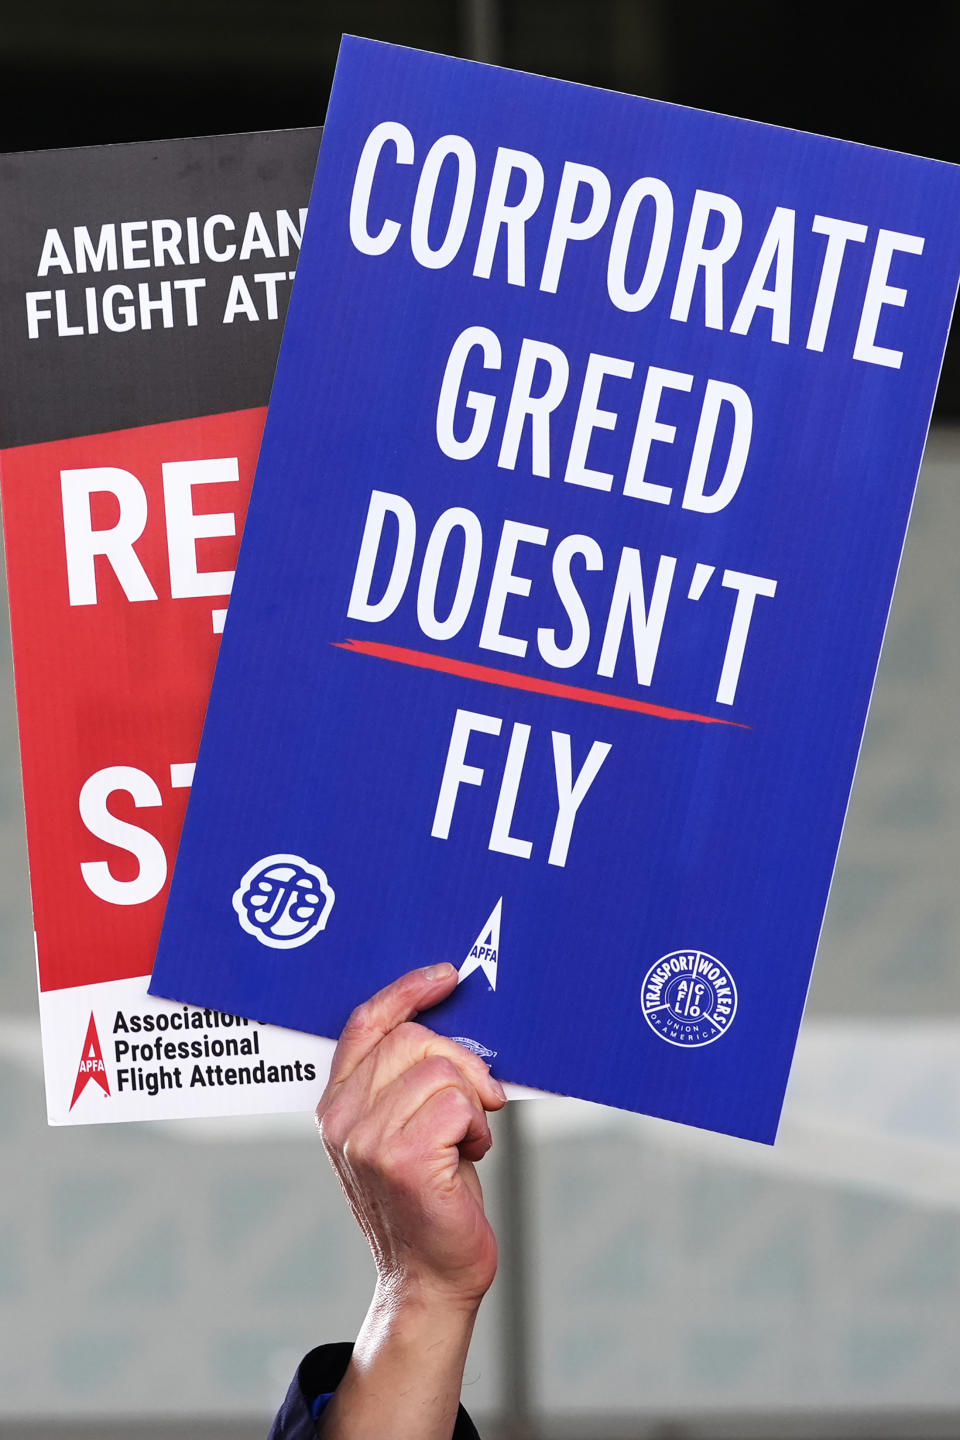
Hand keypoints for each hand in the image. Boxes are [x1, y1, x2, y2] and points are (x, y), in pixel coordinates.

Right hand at [316, 962, 506, 1309]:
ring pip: (442, 1071)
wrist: (430, 1278)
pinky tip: (468, 1157)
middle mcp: (341, 1119)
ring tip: (464, 1141)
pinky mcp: (402, 1160)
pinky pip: (459, 1104)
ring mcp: (367, 1140)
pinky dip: (478, 1128)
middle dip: (461, 1063)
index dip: (407, 990)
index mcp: (336, 1104)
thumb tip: (446, 1022)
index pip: (366, 1023)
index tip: (445, 977)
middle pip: (414, 1039)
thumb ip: (403, 1080)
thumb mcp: (401, 1129)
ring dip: (472, 1104)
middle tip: (476, 1103)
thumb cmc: (428, 1199)